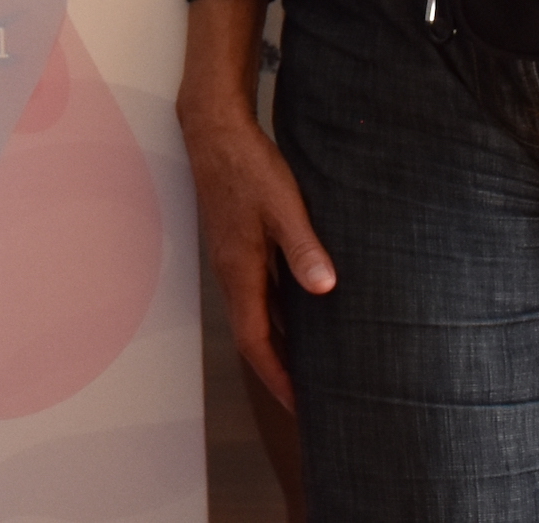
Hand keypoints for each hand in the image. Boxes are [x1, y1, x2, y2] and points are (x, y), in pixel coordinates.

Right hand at [185, 104, 337, 407]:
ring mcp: (233, 259)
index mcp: (240, 270)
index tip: (301, 408)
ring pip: (256, 316)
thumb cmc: (247, 166)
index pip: (256, 342)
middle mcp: (232, 272)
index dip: (278, 378)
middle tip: (311, 402)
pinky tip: (304, 316)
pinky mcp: (239, 245)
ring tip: (312, 369)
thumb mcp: (283, 206)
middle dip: (280, 373)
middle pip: (254, 337)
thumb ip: (303, 248)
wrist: (213, 130)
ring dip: (280, 346)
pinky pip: (258, 294)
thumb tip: (325, 288)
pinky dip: (279, 317)